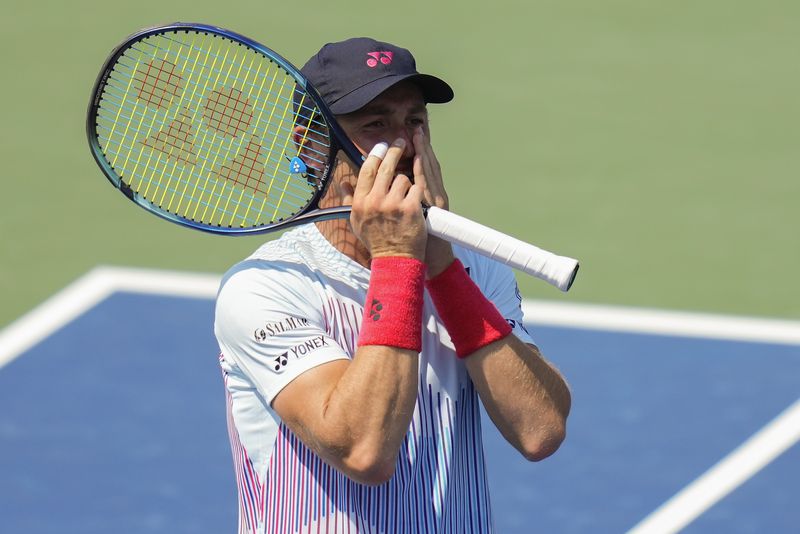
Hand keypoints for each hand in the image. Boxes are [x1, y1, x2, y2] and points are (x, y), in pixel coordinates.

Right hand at [349, 139, 427, 260]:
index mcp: (361, 202)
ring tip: (406, 196)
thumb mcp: (357, 221)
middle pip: (386, 167)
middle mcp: (375, 201)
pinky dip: (417, 193)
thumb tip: (343, 181)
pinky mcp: (411, 208)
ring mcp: (393, 204)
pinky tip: (416, 202)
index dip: (375, 154)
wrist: (395, 259)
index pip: (367, 171)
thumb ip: (350, 199)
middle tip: (401, 142)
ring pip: (403, 178)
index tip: (382, 145)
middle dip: (394, 150)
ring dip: (406, 184)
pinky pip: (416, 188)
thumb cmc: (376, 240)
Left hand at [412, 126, 454, 275]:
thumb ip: (401, 200)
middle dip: (423, 146)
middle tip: (417, 128)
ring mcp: (433, 201)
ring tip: (418, 135)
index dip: (419, 151)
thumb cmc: (412, 241)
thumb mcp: (411, 218)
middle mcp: (433, 196)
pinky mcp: (431, 208)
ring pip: (429, 171)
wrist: (417, 261)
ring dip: (424, 152)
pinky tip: (420, 157)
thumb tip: (391, 186)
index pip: (423, 168)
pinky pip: (425, 185)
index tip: (414, 135)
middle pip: (429, 165)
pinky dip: (423, 169)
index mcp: (427, 196)